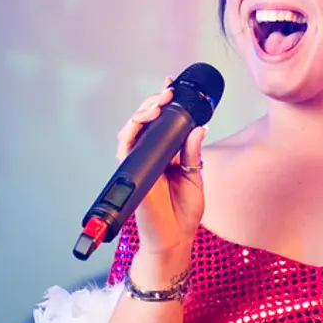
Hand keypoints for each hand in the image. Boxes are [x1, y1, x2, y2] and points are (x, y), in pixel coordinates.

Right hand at [115, 76, 206, 264]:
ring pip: (132, 129)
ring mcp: (139, 162)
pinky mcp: (131, 171)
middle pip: (145, 121)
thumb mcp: (195, 176)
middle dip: (154, 101)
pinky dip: (132, 129)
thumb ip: (193, 152)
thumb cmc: (183, 212)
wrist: (175, 237)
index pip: (162, 123)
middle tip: (168, 92)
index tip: (171, 85)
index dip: (164, 103)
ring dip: (143, 111)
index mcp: (166, 154)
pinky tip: (146, 118)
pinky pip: (125, 146)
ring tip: (159, 102)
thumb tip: (198, 127)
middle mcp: (150, 156)